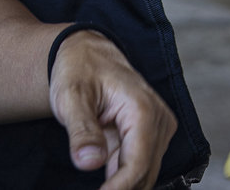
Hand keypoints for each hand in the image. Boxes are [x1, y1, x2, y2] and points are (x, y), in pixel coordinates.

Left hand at [48, 30, 177, 189]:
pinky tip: (104, 185)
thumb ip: (81, 130)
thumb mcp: (71, 96)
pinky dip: (120, 180)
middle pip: (144, 173)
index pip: (137, 164)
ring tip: (98, 188)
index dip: (118, 189)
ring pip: (144, 175)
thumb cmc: (79, 70)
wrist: (86, 53)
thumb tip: (89, 162)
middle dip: (120, 189)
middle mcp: (159, 120)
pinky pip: (138, 167)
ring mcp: (157, 129)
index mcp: (143, 109)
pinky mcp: (150, 137)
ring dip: (121, 185)